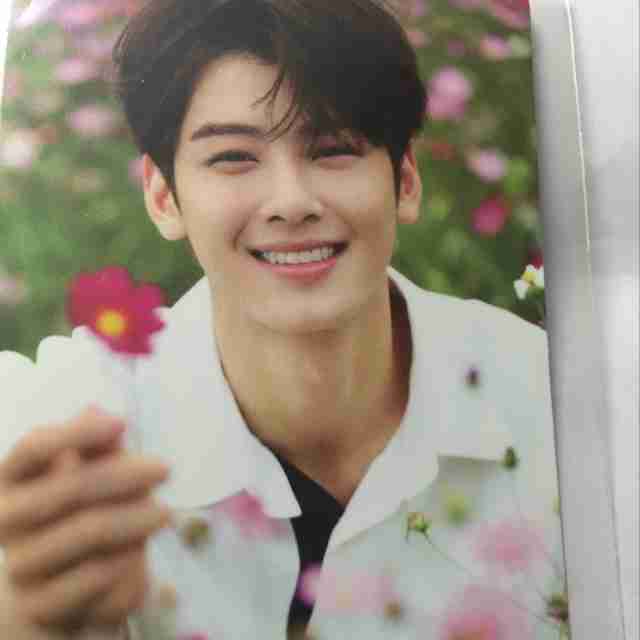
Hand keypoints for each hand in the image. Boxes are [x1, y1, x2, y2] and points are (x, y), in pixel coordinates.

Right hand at [0, 405, 172, 632]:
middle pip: (70, 486)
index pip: (33, 447)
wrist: (68, 596)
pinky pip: (93, 576)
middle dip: (125, 474)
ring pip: (87, 530)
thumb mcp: (93, 480)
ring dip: (135, 518)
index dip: (76, 432)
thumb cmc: (82, 520)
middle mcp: (7, 520)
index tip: (122, 422)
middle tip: (166, 468)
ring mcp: (21, 565)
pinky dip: (126, 561)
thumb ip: (97, 449)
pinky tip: (142, 552)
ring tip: (166, 513)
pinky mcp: (41, 604)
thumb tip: (98, 409)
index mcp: (13, 481)